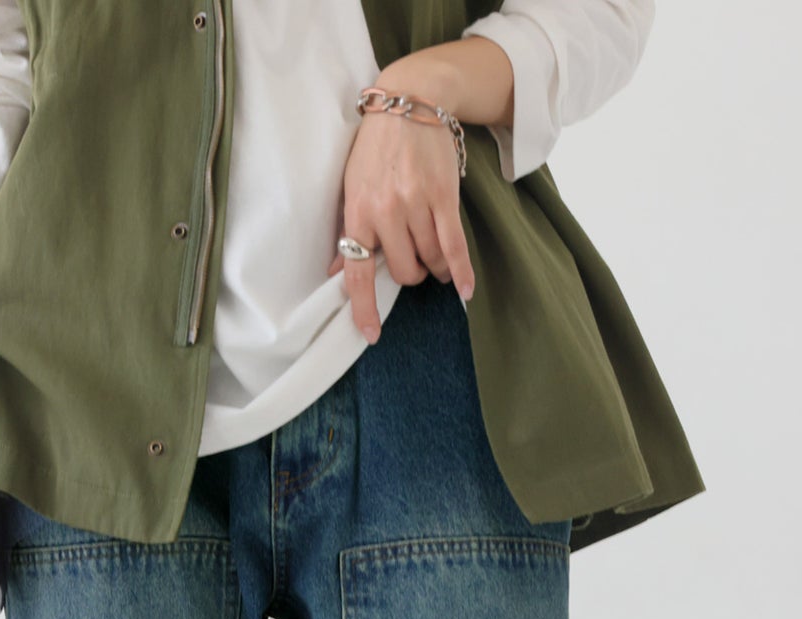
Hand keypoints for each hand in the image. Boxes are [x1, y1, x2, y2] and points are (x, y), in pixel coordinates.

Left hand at [328, 68, 475, 344]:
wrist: (409, 101)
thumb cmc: (376, 149)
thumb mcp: (351, 186)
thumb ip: (348, 229)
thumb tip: (336, 270)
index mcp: (358, 213)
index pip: (358, 273)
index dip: (364, 308)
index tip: (371, 334)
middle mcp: (385, 212)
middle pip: (404, 270)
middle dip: (412, 273)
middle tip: (415, 260)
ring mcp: (416, 204)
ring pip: (430, 260)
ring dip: (436, 266)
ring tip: (436, 256)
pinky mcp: (443, 196)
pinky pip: (454, 245)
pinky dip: (461, 271)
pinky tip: (464, 290)